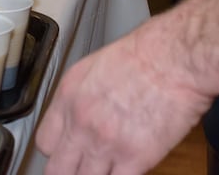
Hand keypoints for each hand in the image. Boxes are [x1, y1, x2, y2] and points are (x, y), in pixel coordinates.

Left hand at [37, 25, 211, 174]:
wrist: (173, 59)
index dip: (58, 151)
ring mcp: (106, 143)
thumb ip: (82, 99)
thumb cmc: (143, 55)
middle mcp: (81, 123)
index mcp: (68, 98)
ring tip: (106, 169)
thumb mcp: (94, 68)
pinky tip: (128, 170)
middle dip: (70, 171)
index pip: (45, 143)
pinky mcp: (135, 158)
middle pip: (58, 169)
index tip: (67, 153)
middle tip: (81, 168)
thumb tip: (81, 118)